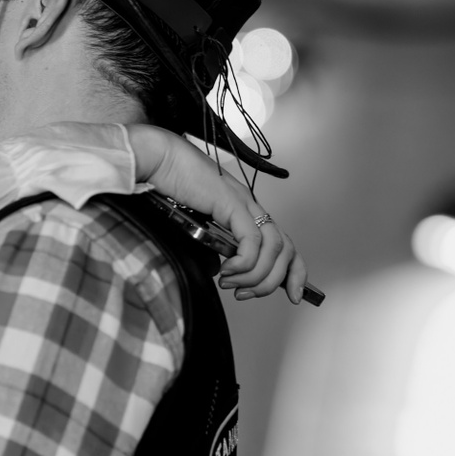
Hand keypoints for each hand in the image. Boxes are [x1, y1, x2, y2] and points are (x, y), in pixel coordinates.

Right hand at [126, 124, 308, 303]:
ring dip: (255, 276)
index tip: (293, 295)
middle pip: (286, 249)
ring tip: (230, 283)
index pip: (285, 243)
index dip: (295, 272)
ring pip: (273, 248)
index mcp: (247, 211)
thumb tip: (220, 272)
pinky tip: (227, 270)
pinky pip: (252, 241)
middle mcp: (251, 206)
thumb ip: (212, 247)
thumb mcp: (196, 226)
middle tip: (246, 294)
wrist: (159, 160)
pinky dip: (244, 263)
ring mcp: (244, 203)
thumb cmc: (171, 187)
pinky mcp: (231, 203)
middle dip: (272, 281)